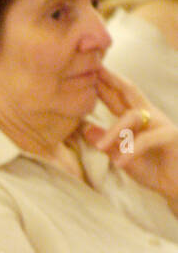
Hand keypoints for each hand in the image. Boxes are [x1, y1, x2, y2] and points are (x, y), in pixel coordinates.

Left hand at [80, 68, 177, 206]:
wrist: (177, 183)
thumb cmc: (153, 169)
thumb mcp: (122, 156)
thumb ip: (106, 143)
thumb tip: (85, 128)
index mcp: (137, 119)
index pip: (117, 98)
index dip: (103, 84)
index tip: (87, 70)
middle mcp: (149, 116)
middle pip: (129, 92)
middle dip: (111, 80)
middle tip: (94, 68)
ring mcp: (161, 124)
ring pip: (133, 116)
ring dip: (114, 131)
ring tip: (101, 147)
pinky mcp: (171, 137)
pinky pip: (148, 139)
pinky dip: (131, 150)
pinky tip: (120, 163)